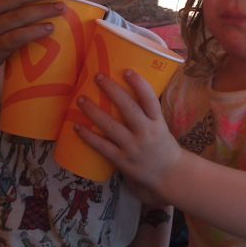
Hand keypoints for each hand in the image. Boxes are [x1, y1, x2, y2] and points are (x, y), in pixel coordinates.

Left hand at [74, 70, 181, 199]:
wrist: (169, 175)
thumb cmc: (163, 146)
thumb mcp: (161, 126)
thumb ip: (147, 112)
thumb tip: (126, 90)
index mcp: (157, 122)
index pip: (150, 99)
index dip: (139, 84)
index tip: (127, 71)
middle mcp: (146, 132)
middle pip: (128, 107)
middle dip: (111, 90)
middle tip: (98, 76)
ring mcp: (132, 147)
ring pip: (110, 126)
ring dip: (93, 111)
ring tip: (80, 99)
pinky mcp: (122, 160)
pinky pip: (102, 146)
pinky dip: (88, 136)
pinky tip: (77, 126)